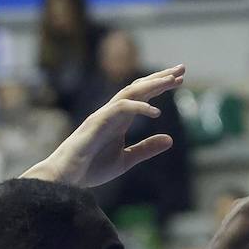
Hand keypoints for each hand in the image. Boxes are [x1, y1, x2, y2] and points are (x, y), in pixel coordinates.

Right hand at [33, 66, 185, 188]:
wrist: (66, 179)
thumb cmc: (90, 169)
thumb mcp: (126, 160)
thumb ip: (146, 148)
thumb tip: (170, 139)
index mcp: (119, 120)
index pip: (142, 95)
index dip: (161, 86)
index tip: (180, 79)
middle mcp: (112, 113)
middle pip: (138, 87)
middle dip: (160, 77)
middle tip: (182, 69)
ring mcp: (104, 115)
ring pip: (130, 92)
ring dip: (152, 85)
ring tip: (172, 81)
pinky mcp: (97, 122)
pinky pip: (120, 108)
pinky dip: (138, 108)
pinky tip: (155, 113)